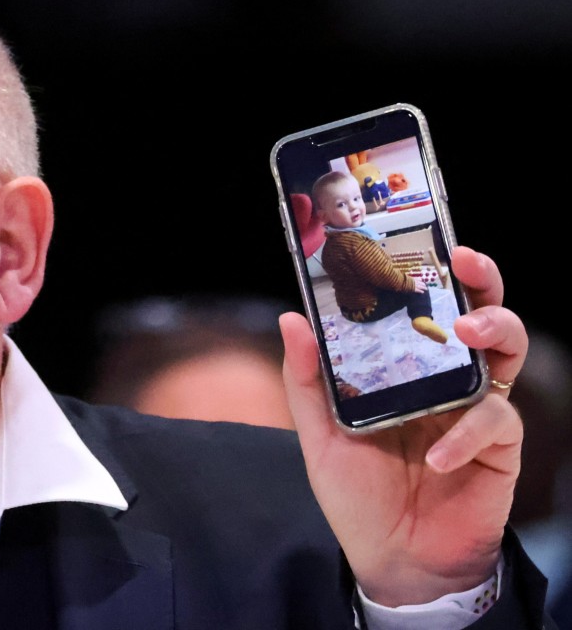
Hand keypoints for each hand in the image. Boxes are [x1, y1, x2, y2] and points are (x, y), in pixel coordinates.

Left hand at [279, 245, 525, 605]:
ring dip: (494, 328)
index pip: (425, 307)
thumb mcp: (320, 433)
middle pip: (479, 312)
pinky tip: (439, 455)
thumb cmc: (357, 493)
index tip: (421, 238)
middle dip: (480, 281)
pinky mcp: (498, 446)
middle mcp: (446, 378)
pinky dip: (468, 432)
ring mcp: (475, 408)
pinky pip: (497, 421)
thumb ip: (307, 379)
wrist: (392, 559)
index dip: (430, 272)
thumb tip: (291, 317)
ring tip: (468, 331)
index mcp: (406, 367)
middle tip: (463, 263)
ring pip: (505, 349)